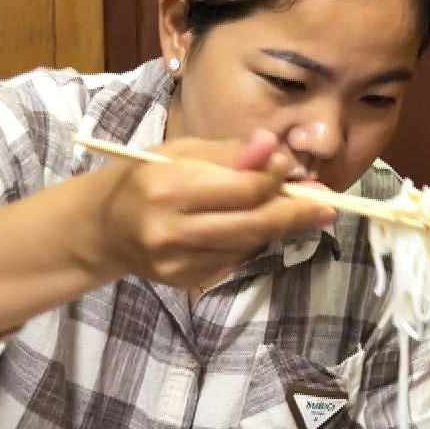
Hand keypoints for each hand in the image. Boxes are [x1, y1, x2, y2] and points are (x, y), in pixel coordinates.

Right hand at [88, 130, 334, 287]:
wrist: (103, 228)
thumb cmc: (144, 177)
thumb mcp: (179, 151)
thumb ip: (228, 153)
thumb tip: (273, 147)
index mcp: (167, 188)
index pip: (242, 189)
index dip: (275, 179)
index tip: (292, 167)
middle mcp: (171, 230)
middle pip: (253, 224)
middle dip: (295, 213)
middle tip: (326, 204)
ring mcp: (178, 262)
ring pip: (248, 244)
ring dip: (278, 227)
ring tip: (299, 209)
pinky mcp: (185, 280)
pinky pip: (234, 259)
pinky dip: (252, 241)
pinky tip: (255, 225)